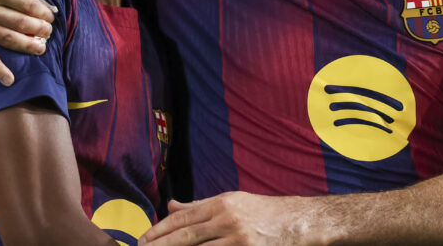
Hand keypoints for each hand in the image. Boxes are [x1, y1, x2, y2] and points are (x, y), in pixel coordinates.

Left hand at [139, 193, 311, 245]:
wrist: (299, 223)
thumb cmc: (263, 212)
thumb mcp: (232, 201)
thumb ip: (200, 206)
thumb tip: (171, 206)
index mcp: (222, 204)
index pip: (183, 218)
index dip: (159, 230)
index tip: (143, 240)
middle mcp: (228, 220)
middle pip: (185, 237)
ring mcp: (239, 241)